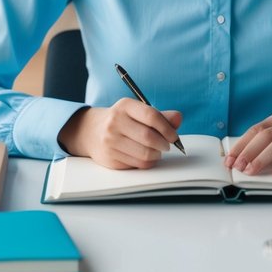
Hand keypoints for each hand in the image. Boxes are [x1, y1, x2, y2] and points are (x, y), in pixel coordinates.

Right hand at [57, 98, 182, 169]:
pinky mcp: (110, 158)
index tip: (174, 136)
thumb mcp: (138, 112)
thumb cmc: (123, 121)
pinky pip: (137, 164)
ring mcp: (110, 141)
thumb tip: (178, 118)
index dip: (167, 128)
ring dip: (157, 155)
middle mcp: (115, 122)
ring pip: (144, 154)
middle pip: (149, 137)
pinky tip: (145, 156)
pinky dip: (147, 162)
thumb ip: (160, 116)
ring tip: (157, 151)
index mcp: (125, 106)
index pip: (151, 116)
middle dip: (164, 144)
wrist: (92, 132)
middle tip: (167, 145)